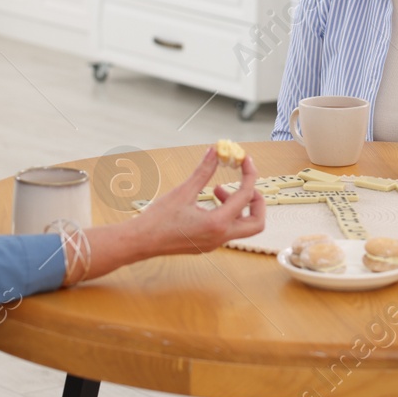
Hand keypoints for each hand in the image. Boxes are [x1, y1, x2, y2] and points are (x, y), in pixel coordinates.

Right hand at [136, 148, 266, 254]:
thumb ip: (203, 171)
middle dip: (257, 201)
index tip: (245, 161)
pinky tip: (208, 201)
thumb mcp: (183, 192)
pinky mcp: (207, 244)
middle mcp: (220, 237)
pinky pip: (227, 229)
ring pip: (242, 227)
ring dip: (238, 206)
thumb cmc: (158, 220)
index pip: (245, 196)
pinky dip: (226, 213)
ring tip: (217, 190)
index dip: (249, 175)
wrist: (140, 242)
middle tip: (246, 184)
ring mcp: (215, 243)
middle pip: (256, 223)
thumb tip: (215, 152)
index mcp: (217, 224)